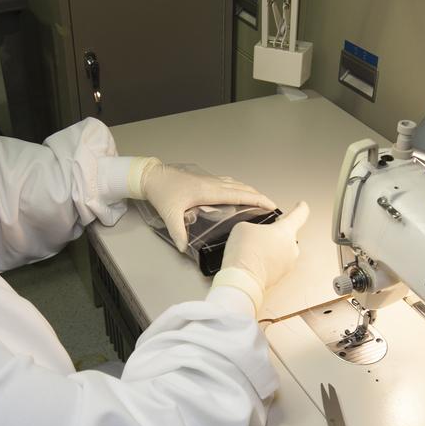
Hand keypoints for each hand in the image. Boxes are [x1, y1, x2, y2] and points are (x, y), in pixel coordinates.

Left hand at [137, 160, 276, 251]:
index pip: (239, 195)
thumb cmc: (162, 193)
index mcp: (209, 192)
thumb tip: (184, 248)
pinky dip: (239, 187)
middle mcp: (213, 184)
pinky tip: (239, 191)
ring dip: (250, 191)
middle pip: (242, 188)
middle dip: (259, 196)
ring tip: (260, 200)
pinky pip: (228, 183)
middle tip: (272, 206)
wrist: (153, 177)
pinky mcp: (205, 180)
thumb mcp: (169, 214)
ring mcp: (210, 180)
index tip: (271, 205)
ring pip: (236, 184)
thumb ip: (178, 232)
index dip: (257, 199)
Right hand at [212, 202, 309, 313]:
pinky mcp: (280, 277)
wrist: (242, 279)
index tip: (301, 205)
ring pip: (280, 251)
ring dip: (269, 249)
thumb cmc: (245, 253)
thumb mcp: (243, 227)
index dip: (300, 208)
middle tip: (259, 235)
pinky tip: (252, 261)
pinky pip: (274, 264)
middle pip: (286, 235)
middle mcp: (291, 248)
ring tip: (252, 251)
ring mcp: (287, 264)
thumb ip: (253, 226)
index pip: (300, 214)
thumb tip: (254, 234)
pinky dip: (265, 262)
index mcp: (286, 231)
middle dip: (274, 234)